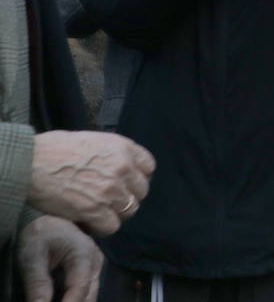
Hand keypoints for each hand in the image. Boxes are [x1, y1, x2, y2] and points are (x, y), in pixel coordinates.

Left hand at [17, 215, 102, 301]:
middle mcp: (96, 261)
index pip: (80, 287)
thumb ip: (38, 284)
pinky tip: (62, 299)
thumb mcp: (32, 258)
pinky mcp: (91, 271)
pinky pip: (86, 291)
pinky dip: (75, 298)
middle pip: (89, 295)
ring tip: (58, 301)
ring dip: (75, 301)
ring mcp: (96, 266)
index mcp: (83, 253)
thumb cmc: (40, 234)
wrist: (48, 219)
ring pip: (90, 295)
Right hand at [28, 131, 154, 236]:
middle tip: (109, 201)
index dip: (137, 178)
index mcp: (123, 147)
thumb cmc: (54, 150)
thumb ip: (112, 154)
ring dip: (115, 214)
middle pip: (140, 191)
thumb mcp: (93, 141)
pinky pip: (112, 226)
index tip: (126, 184)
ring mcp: (111, 190)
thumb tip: (121, 166)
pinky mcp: (96, 210)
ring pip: (129, 210)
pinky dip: (101, 227)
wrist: (30, 163)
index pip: (148, 167)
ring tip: (98, 212)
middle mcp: (122, 167)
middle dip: (126, 197)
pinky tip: (89, 222)